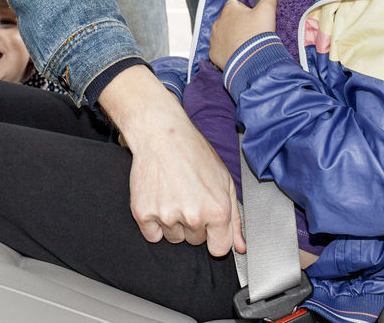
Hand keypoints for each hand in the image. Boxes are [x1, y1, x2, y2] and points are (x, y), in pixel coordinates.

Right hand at [99, 67, 245, 255]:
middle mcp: (193, 216)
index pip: (219, 249)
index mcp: (217, 210)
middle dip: (194, 224)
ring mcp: (167, 216)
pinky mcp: (143, 213)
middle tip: (189, 197)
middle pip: (195, 241)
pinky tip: (160, 199)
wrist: (161, 135)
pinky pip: (152, 235)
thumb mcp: (225, 181)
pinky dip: (154, 223)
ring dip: (174, 223)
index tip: (210, 226)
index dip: (215, 237)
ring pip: (173, 238)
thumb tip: (241, 247)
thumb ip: (235, 219)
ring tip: (174, 194)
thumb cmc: (194, 153)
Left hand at [209, 0, 277, 69]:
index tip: (253, 19)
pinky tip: (238, 54)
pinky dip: (227, 51)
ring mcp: (214, 39)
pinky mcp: (213, 53)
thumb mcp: (268, 10)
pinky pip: (220, 49)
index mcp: (228, 10)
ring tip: (245, 45)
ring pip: (223, 35)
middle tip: (251, 33)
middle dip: (238, 25)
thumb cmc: (258, 34)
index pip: (235, 4)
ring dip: (232, 38)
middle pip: (228, 20)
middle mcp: (217, 23)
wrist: (252, 60)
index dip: (245, 11)